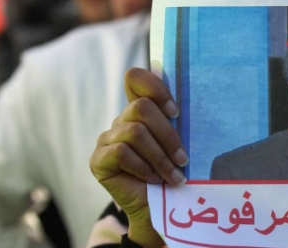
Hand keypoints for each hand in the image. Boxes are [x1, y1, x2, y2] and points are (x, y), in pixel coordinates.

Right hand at [90, 67, 186, 247]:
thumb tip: (188, 103)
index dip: (154, 87)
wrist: (158, 208)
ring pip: (135, 132)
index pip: (135, 78)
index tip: (176, 112)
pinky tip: (153, 180)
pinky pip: (122, 152)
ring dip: (160, 156)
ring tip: (174, 175)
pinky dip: (144, 167)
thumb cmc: (172, 172)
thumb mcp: (177, 143)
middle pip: (141, 107)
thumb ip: (176, 122)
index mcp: (140, 110)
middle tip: (184, 158)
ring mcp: (106, 139)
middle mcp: (121, 120)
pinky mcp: (98, 160)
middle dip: (167, 135)